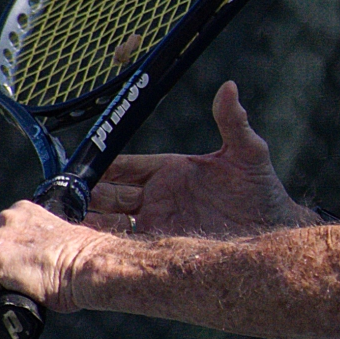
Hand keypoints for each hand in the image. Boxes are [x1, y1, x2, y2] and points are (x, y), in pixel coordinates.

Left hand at [0, 200, 99, 315]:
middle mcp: (8, 219)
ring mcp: (0, 239)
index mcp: (24, 211)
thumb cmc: (84, 259)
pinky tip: (3, 312)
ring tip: (4, 301)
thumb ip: (38, 244)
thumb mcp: (56, 240)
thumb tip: (31, 264)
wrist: (92, 265)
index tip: (8, 268)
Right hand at [85, 80, 315, 236]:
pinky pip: (130, 248)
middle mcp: (159, 196)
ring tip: (69, 228)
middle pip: (111, 195)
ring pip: (113, 223)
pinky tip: (92, 251)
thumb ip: (234, 122)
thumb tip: (230, 87)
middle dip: (87, 197)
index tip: (81, 170)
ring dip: (92, 224)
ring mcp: (160, 223)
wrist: (275, 233)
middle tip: (65, 201)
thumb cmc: (263, 191)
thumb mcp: (248, 153)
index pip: (125, 166)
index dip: (102, 167)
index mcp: (171, 170)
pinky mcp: (165, 248)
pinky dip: (109, 248)